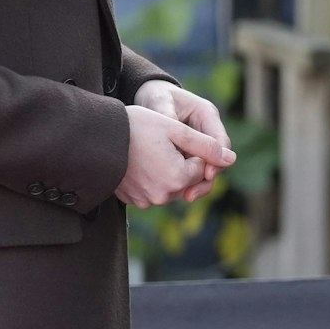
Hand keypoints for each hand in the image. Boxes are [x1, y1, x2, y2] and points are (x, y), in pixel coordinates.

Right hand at [115, 104, 236, 208]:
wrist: (97, 138)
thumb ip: (206, 146)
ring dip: (166, 168)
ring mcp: (147, 200)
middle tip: (160, 141)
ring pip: (170, 183)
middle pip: (186, 177)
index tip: (173, 134)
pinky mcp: (134, 200)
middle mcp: (164, 196)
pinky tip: (138, 160)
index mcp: (178, 178)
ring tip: (148, 149)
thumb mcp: (176, 130)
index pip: (200, 165)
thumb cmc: (137, 128)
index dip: (191, 147)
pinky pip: (152, 189)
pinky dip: (150, 176)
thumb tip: (231, 159)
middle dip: (180, 159)